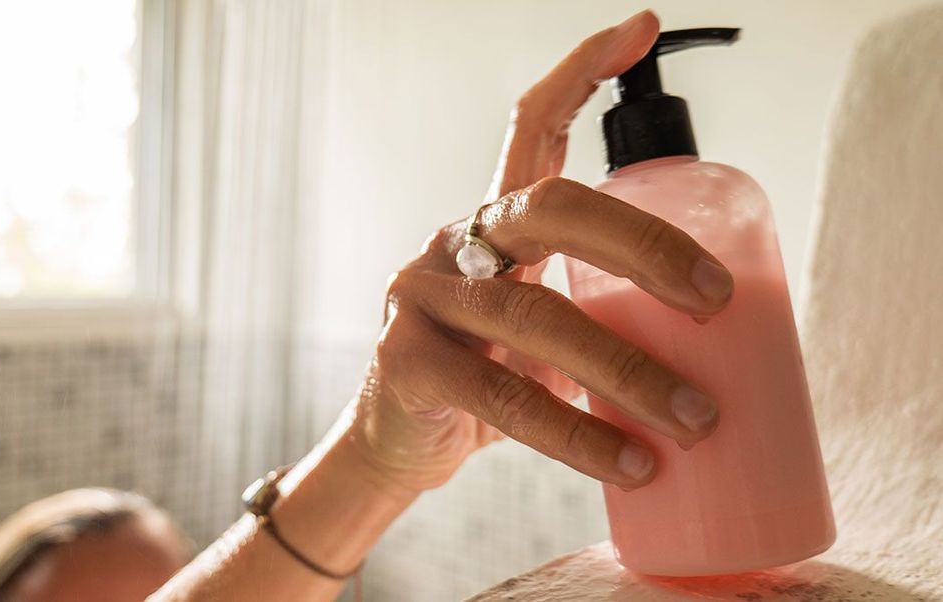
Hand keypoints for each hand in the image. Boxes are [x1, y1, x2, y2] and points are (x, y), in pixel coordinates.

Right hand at [346, 10, 732, 495]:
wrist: (400, 442)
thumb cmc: (491, 377)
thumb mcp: (540, 328)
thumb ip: (596, 311)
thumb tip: (725, 341)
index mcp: (495, 224)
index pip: (530, 124)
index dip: (584, 70)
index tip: (643, 30)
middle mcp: (456, 241)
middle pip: (551, 205)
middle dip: (644, 242)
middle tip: (716, 299)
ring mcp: (423, 294)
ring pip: (534, 313)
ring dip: (627, 367)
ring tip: (695, 418)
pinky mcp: (407, 359)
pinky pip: (504, 396)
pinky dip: (577, 434)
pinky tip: (630, 462)